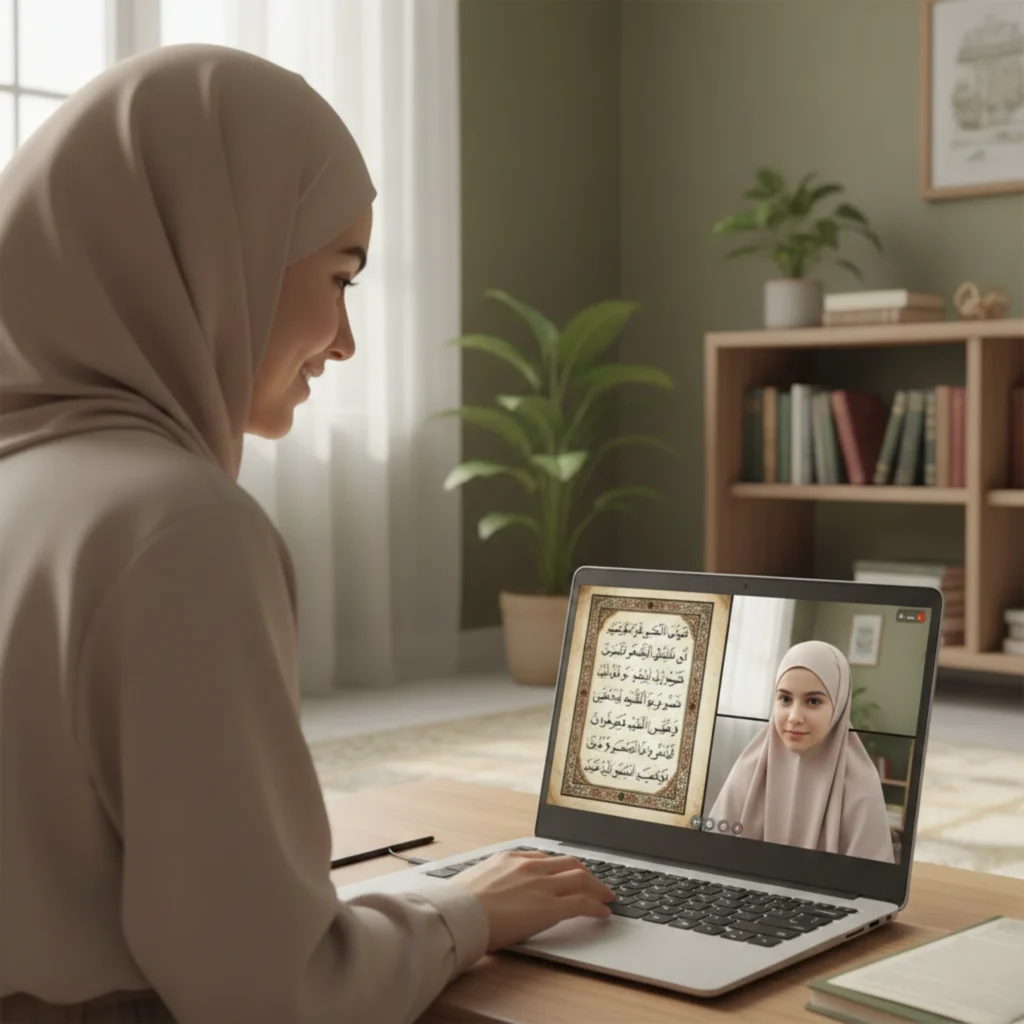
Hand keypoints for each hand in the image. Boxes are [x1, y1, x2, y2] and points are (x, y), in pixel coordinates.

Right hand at [450, 850, 615, 951]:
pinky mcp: (550, 907)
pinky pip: (582, 903)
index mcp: (510, 858)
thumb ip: (489, 883)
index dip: (561, 867)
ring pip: (581, 878)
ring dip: (597, 887)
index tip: (566, 873)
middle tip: (595, 882)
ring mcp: (542, 885)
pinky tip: (603, 912)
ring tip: (606, 896)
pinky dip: (596, 906)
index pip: (545, 858)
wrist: (459, 913)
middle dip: (585, 872)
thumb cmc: (458, 904)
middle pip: (568, 863)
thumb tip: (486, 895)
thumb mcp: (473, 882)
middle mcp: (530, 866)